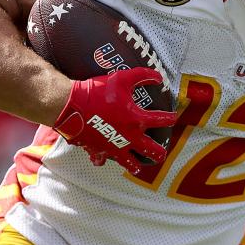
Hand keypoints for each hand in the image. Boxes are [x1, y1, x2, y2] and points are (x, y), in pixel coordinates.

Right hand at [53, 67, 177, 174]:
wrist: (71, 106)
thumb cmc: (97, 92)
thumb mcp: (123, 78)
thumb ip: (143, 76)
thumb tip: (158, 77)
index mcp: (137, 120)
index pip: (160, 120)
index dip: (169, 118)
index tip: (173, 118)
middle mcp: (128, 137)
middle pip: (149, 149)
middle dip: (158, 152)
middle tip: (162, 154)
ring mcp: (113, 146)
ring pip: (128, 162)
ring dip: (135, 165)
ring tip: (139, 168)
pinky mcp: (97, 150)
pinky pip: (102, 160)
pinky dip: (104, 160)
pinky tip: (106, 160)